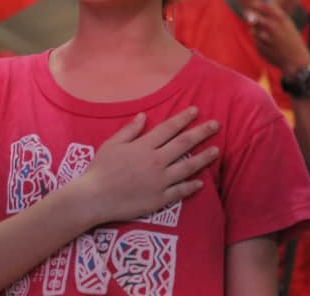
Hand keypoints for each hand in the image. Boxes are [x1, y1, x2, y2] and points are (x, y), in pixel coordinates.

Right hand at [75, 107, 219, 223]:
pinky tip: (201, 182)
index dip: (183, 118)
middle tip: (216, 125)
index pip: (168, 128)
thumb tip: (143, 116)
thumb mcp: (112, 144)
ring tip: (216, 151)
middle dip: (201, 132)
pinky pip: (180, 191)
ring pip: (187, 167)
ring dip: (204, 158)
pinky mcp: (159, 199)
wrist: (94, 198)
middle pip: (184, 144)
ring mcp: (160, 181)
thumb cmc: (100, 169)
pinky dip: (191, 186)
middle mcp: (155, 161)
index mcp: (144, 146)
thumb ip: (130, 130)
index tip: (196, 110)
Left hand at [245, 0, 309, 75]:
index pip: (263, 6)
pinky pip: (257, 43)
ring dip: (256, 31)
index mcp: (280, 18)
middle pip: (253, 17)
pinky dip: (261, 43)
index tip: (253, 4)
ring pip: (253, 31)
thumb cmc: (292, 41)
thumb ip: (273, 17)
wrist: (296, 61)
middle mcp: (272, 26)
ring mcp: (266, 38)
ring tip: (266, 36)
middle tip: (250, 17)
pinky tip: (270, 47)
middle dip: (251, 16)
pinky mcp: (261, 49)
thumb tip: (257, 9)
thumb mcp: (287, 25)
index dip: (256, 4)